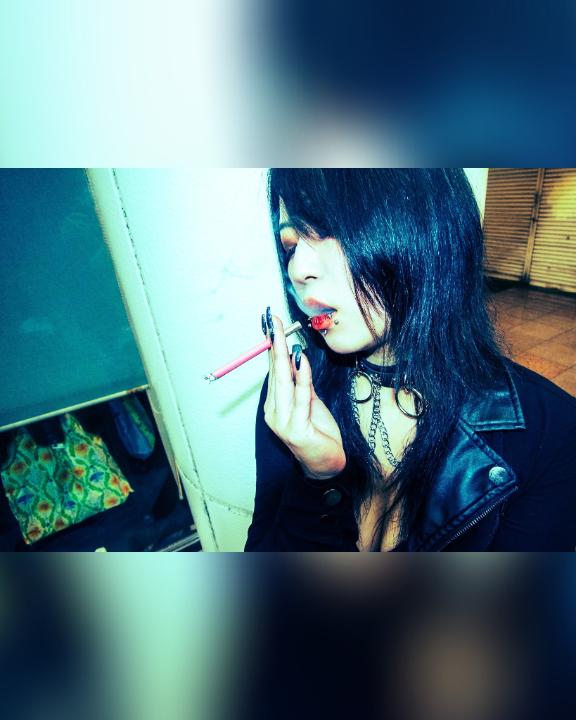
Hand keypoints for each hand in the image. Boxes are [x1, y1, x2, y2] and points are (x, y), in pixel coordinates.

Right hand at [263, 311, 346, 479]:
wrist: (326, 466)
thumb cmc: (319, 434)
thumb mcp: (311, 403)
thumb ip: (302, 383)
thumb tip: (296, 357)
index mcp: (274, 405)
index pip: (272, 370)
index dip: (272, 346)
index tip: (271, 324)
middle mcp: (274, 412)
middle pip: (274, 372)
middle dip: (274, 344)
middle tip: (273, 321)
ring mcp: (283, 422)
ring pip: (284, 382)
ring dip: (283, 356)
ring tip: (283, 335)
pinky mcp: (298, 429)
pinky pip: (300, 397)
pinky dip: (301, 377)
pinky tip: (301, 360)